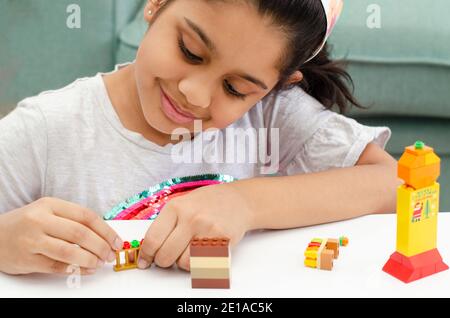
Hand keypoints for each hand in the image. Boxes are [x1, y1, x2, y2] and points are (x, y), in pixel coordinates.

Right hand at [0, 197, 122, 274]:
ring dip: (90, 259)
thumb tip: (105, 235)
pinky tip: (87, 269)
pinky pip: (57, 266)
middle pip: (80, 233)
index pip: (86, 216)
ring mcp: (32, 240)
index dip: (106, 230)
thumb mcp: (48, 212)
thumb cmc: (27, 223)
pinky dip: (76, 269)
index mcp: (50, 205)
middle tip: (110, 255)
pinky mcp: (26, 260)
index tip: (117, 241)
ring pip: (69, 251)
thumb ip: (73, 220)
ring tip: (100, 263)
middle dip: (101, 246)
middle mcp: (40, 220)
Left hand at [138, 183, 253, 270]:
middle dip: (164, 261)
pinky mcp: (223, 242)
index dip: (146, 255)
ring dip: (183, 263)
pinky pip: (204, 265)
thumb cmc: (208, 203)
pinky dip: (200, 264)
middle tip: (168, 258)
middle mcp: (191, 218)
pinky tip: (202, 253)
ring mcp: (208, 230)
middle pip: (166, 256)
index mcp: (176, 207)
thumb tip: (149, 248)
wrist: (239, 200)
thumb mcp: (182, 203)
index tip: (145, 261)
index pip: (152, 239)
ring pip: (184, 264)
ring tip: (189, 252)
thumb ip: (166, 223)